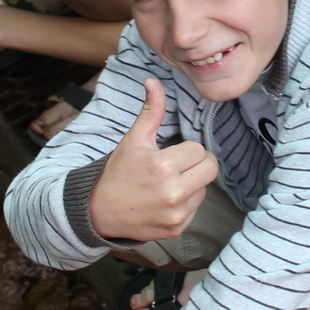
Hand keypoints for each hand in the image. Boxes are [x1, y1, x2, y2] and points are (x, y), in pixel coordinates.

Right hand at [89, 79, 218, 241]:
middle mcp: (173, 192)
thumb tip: (153, 81)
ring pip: (204, 188)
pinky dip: (186, 203)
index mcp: (163, 166)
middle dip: (196, 163)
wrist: (99, 212)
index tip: (168, 154)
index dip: (184, 149)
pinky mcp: (177, 228)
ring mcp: (176, 213)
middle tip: (177, 165)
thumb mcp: (134, 140)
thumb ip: (151, 111)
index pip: (198, 149)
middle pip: (210, 168)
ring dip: (192, 183)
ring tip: (167, 184)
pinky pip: (196, 208)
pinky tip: (165, 200)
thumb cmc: (118, 172)